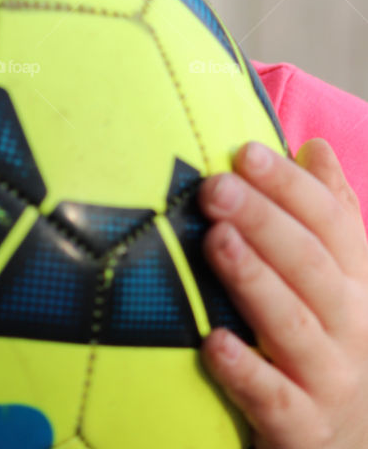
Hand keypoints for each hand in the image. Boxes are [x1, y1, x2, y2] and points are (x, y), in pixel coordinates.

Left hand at [198, 138, 367, 447]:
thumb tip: (314, 147)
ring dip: (255, 280)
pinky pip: (276, 400)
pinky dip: (246, 371)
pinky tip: (212, 343)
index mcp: (358, 282)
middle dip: (264, 220)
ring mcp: (331, 380)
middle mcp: (352, 327)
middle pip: (310, 265)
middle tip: (216, 187)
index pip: (332, 222)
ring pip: (293, 325)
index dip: (291, 186)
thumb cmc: (332, 344)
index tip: (245, 151)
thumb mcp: (342, 280)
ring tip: (217, 241)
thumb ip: (329, 214)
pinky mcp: (304, 430)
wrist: (354, 446)